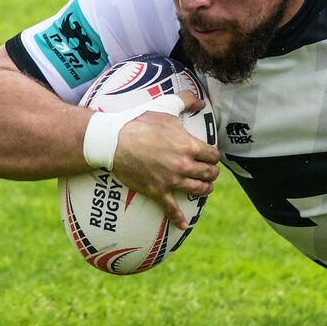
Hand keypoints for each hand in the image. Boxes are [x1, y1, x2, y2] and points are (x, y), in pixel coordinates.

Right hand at [111, 91, 219, 228]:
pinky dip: (178, 218)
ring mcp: (171, 180)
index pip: (213, 156)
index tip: (210, 157)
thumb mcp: (164, 106)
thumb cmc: (139, 122)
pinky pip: (170, 208)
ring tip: (204, 188)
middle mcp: (184, 165)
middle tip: (209, 172)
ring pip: (198, 190)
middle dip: (211, 173)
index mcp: (189, 146)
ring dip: (204, 189)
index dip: (213, 157)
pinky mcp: (157, 191)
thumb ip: (185, 101)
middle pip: (210, 174)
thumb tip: (200, 101)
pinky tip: (183, 225)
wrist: (113, 141)